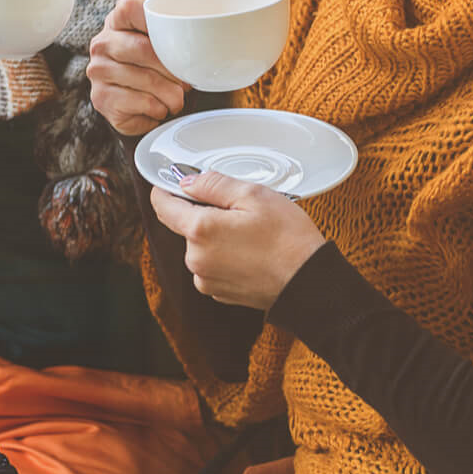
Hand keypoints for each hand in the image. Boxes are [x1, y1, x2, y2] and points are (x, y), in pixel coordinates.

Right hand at [88, 0, 187, 135]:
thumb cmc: (152, 61)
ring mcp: (98, 71)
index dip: (156, 22)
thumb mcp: (161, 30)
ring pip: (145, 81)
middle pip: (144, 50)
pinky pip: (139, 103)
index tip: (175, 40)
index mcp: (116, 19)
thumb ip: (162, 1)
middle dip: (172, 70)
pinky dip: (157, 109)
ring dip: (170, 94)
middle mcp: (101, 42)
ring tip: (176, 97)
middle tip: (186, 81)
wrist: (135, 102)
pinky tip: (158, 107)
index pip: (131, 7)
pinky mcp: (100, 98)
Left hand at [151, 171, 326, 309]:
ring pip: (201, 246)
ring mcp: (206, 279)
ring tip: (251, 234)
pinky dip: (226, 255)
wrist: (309, 282)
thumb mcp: (254, 195)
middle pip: (186, 226)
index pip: (163, 205)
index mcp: (200, 231)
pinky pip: (213, 264)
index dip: (166, 189)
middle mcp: (196, 259)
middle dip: (206, 214)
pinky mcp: (219, 292)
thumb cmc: (288, 239)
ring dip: (217, 236)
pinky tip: (251, 251)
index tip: (173, 182)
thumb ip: (214, 184)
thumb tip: (187, 181)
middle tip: (239, 209)